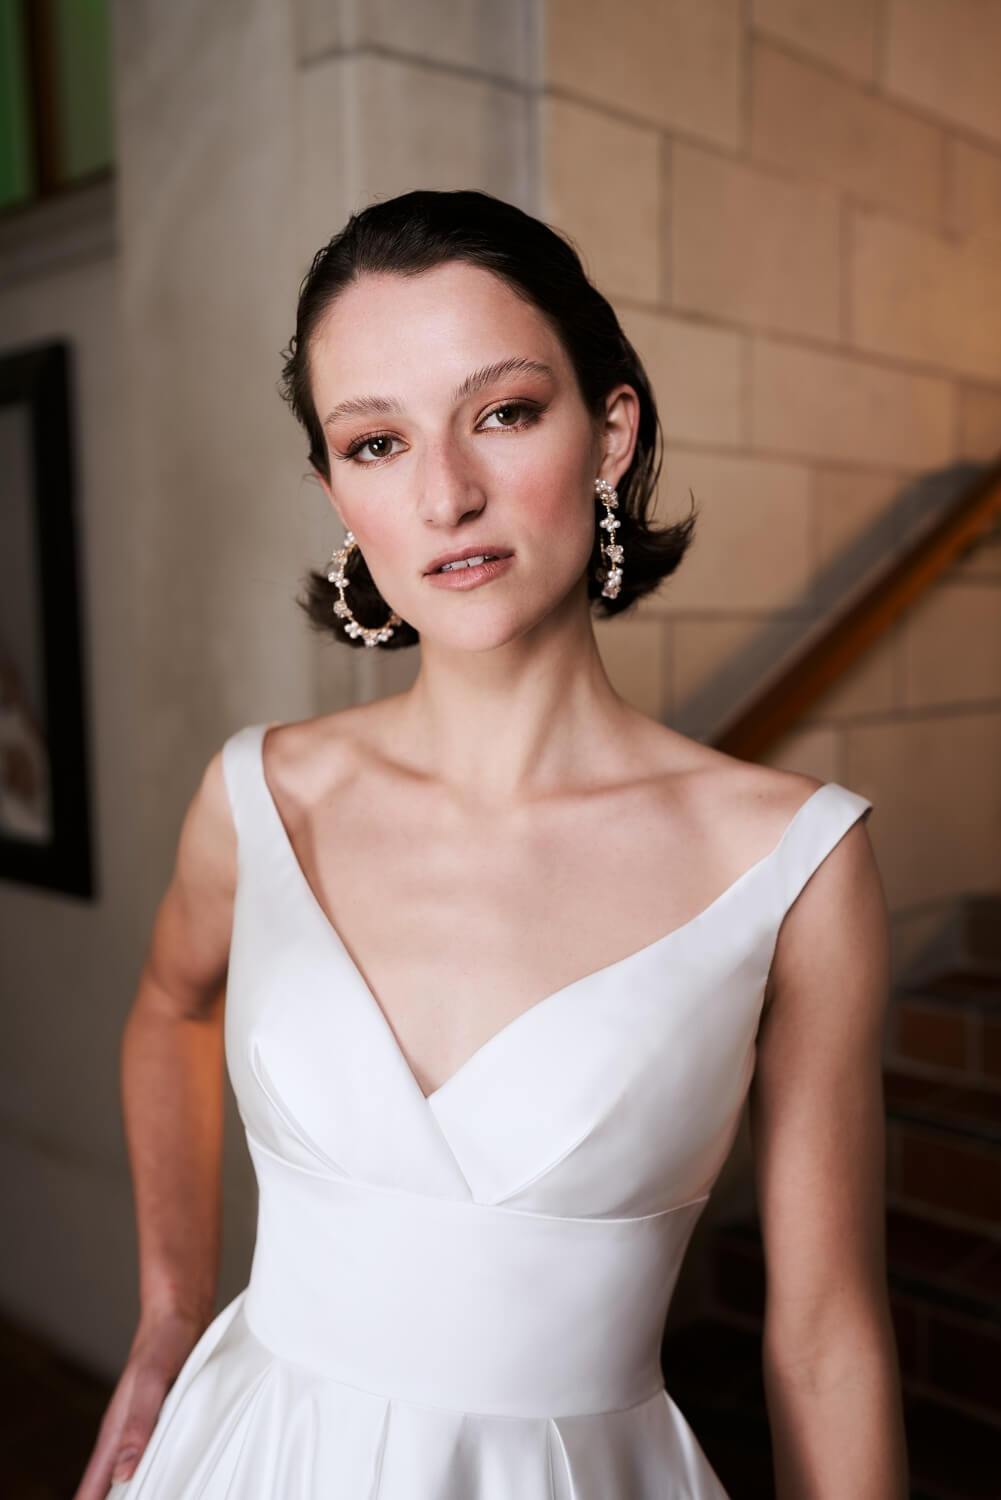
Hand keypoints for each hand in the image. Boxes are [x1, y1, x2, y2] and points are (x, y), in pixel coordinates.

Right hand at [71, 1307, 207, 1498]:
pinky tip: (165, 1482)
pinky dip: (155, 1473)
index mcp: (115, 1432)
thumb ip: (138, 1424)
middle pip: (109, 1486)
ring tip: (146, 1497)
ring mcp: (143, 1428)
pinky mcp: (163, 1420)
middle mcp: (125, 1435)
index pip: (93, 1486)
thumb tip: (123, 1473)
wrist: (182, 1313)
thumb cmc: (163, 1343)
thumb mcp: (152, 1381)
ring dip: (135, 1490)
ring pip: (131, 1472)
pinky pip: (154, 1457)